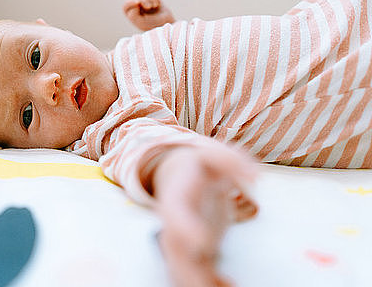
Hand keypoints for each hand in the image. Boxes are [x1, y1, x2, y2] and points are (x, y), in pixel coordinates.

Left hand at [123, 0, 175, 30]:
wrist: (167, 24)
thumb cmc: (152, 25)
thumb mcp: (142, 23)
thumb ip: (134, 16)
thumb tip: (134, 4)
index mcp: (130, 15)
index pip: (126, 5)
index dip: (131, 2)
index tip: (138, 3)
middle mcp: (135, 8)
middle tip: (149, 6)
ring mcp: (144, 3)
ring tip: (154, 6)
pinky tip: (158, 5)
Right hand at [152, 145, 257, 286]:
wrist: (181, 179)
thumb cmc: (198, 168)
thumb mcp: (212, 155)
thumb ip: (231, 160)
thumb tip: (254, 177)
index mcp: (176, 199)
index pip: (175, 214)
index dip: (185, 228)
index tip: (201, 242)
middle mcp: (175, 225)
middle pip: (176, 253)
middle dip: (189, 273)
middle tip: (207, 286)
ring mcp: (183, 243)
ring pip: (184, 270)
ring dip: (198, 283)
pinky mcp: (196, 254)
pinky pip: (200, 275)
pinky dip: (212, 284)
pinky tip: (229, 286)